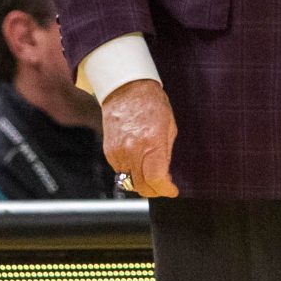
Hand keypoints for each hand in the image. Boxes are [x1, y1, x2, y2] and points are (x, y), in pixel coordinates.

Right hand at [102, 77, 177, 196]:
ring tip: (150, 172)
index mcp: (151, 143)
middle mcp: (132, 150)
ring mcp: (118, 152)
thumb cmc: (151, 104)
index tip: (171, 190)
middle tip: (162, 186)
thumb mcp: (169, 127)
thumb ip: (166, 154)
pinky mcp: (109, 151)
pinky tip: (137, 161)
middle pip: (141, 187)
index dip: (165, 190)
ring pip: (129, 182)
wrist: (126, 89)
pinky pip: (120, 171)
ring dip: (141, 182)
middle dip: (154, 191)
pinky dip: (130, 171)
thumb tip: (164, 174)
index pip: (156, 180)